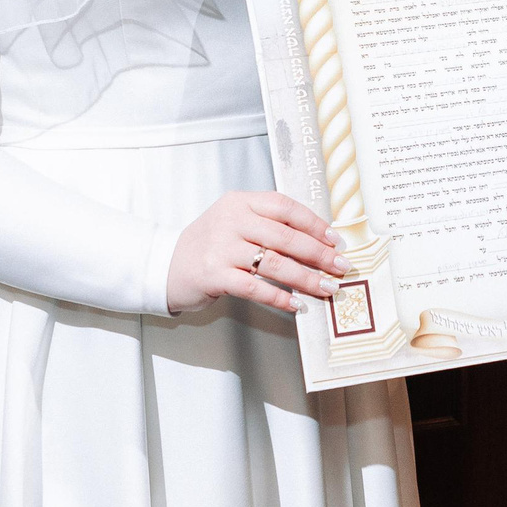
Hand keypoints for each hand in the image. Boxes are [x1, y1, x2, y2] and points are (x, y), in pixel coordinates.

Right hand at [166, 190, 345, 314]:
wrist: (165, 265)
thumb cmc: (209, 244)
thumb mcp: (234, 221)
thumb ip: (267, 224)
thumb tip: (317, 240)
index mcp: (239, 202)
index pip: (284, 207)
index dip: (314, 223)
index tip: (335, 239)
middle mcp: (230, 221)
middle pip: (285, 236)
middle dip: (318, 254)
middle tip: (340, 266)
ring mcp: (221, 248)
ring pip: (275, 263)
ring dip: (306, 278)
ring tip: (327, 287)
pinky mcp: (214, 276)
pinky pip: (255, 287)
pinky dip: (280, 297)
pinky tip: (296, 304)